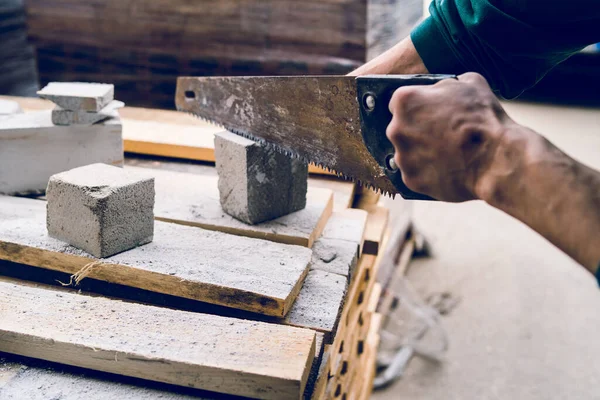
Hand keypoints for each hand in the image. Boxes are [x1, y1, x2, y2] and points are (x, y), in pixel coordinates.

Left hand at [386, 72, 513, 201]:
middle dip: (417, 131)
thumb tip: (444, 90)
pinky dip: (427, 172)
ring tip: (446, 153)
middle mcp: (396, 129)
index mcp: (405, 101)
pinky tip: (446, 168)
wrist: (495, 159)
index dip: (416, 107)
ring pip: (406, 153)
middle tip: (440, 134)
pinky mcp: (410, 180)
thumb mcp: (469, 83)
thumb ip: (446, 85)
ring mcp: (402, 157)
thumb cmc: (483, 120)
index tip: (426, 112)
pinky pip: (415, 173)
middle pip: (400, 129)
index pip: (399, 102)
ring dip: (421, 152)